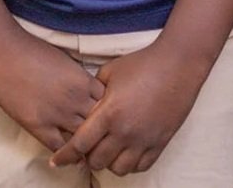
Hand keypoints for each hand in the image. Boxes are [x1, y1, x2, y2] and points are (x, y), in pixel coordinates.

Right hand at [0, 22, 103, 153]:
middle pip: (98, 123)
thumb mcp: (65, 59)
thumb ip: (78, 77)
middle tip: (95, 134)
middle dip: (98, 128)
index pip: (107, 103)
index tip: (101, 113)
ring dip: (82, 143)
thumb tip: (86, 90)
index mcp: (83, 80)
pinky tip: (64, 152)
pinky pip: (58, 147)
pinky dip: (63, 151)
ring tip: (82, 147)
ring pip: (81, 139)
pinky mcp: (38, 125)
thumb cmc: (32, 49)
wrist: (3, 51)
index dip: (105, 109)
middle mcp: (75, 99)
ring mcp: (58, 114)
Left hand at [50, 39, 201, 175]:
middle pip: (97, 161)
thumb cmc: (142, 63)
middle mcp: (125, 131)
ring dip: (109, 162)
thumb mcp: (111, 71)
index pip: (80, 144)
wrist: (177, 65)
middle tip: (88, 146)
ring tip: (109, 149)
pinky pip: (140, 167)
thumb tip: (84, 103)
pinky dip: (130, 163)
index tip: (56, 161)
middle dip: (88, 156)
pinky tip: (127, 151)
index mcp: (109, 113)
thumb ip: (94, 90)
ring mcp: (143, 140)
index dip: (65, 155)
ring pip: (118, 169)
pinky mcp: (160, 143)